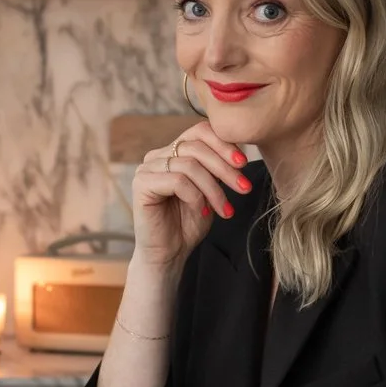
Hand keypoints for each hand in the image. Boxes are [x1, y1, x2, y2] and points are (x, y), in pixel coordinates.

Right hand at [131, 120, 253, 272]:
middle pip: (196, 146)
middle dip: (225, 168)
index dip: (224, 144)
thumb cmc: (188, 223)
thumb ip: (218, 168)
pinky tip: (203, 211)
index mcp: (173, 151)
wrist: (169, 254)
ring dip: (214, 188)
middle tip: (243, 188)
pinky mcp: (141, 184)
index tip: (244, 164)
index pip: (200, 131)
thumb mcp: (211, 190)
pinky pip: (177, 180)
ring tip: (224, 209)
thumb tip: (240, 149)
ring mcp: (147, 168)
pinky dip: (196, 196)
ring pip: (189, 165)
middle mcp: (158, 155)